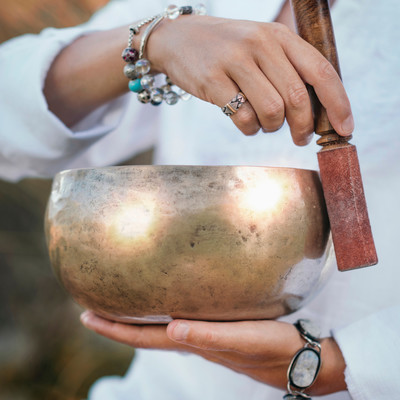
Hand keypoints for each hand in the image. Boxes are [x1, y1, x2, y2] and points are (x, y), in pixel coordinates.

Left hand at [80, 311, 346, 395]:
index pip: (146, 338)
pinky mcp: (220, 327)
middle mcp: (196, 340)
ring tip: (121, 304)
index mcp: (196, 343)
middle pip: (147, 334)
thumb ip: (208, 337)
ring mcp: (207, 335)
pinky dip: (164, 312)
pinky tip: (166, 302)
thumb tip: (172, 329)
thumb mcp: (243, 340)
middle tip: (93, 309)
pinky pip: (182, 318)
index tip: (88, 317)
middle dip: (118, 324)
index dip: (116, 330)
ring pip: (162, 327)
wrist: (302, 357)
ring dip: (138, 319)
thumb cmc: (275, 349)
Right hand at [148, 15, 353, 143]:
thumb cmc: (227, 49)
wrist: (179, 39)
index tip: (344, 129)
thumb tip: (317, 111)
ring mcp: (235, 61)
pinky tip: (245, 122)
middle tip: (300, 138)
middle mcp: (261, 44)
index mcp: (280, 36)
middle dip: (304, 127)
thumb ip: (288, 70)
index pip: (321, 71)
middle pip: (298, 98)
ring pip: (272, 111)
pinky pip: (243, 118)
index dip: (338, 104)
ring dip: (272, 127)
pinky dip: (249, 129)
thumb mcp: (262, 46)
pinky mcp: (213, 80)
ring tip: (264, 123)